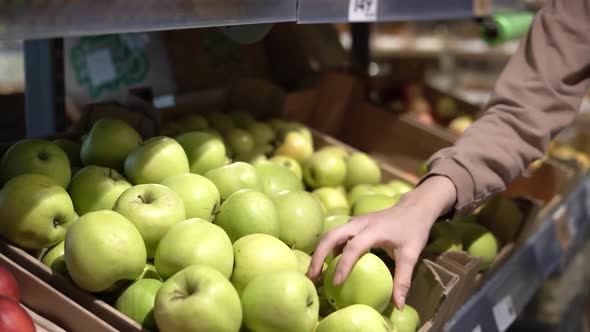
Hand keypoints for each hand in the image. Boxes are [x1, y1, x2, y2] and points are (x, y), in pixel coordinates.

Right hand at [307, 175, 456, 309]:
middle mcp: (359, 223)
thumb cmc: (412, 231)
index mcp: (373, 230)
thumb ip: (402, 280)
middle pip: (331, 236)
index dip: (343, 265)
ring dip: (320, 252)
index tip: (336, 283)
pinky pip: (336, 235)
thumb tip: (398, 305)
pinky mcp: (353, 223)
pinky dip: (328, 249)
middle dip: (318, 256)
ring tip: (315, 274)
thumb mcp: (411, 255)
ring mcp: (354, 221)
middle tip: (312, 277)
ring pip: (330, 234)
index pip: (353, 247)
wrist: (413, 208)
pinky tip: (329, 264)